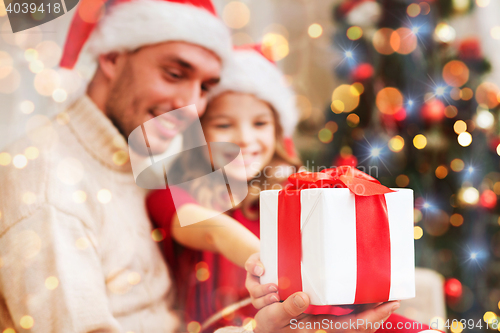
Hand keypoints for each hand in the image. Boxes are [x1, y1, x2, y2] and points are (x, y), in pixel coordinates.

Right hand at [245, 254, 400, 332]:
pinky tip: (364, 292)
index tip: (390, 305)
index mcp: (320, 326)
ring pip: (355, 316)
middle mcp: (327, 323)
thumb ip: (288, 308)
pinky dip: (358, 302)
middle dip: (379, 312)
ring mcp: (326, 318)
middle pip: (360, 322)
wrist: (262, 326)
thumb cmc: (268, 322)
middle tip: (395, 297)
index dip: (373, 317)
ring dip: (371, 308)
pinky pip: (346, 309)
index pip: (353, 325)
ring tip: (385, 295)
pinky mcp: (322, 310)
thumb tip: (305, 297)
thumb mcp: (273, 315)